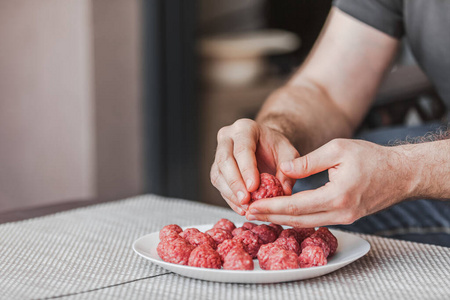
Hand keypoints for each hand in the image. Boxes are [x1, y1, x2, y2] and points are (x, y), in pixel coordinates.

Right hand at [210, 118, 298, 214]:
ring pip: (218, 174)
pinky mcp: (217, 168)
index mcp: (245, 128)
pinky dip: (229, 198)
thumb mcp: (289, 154)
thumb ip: (289, 170)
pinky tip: (241, 208)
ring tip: (245, 207)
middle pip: (224, 160)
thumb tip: (284, 191)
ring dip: (231, 193)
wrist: (266, 145)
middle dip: (235, 183)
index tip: (254, 188)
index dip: (246, 170)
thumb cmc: (276, 147)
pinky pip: (218, 184)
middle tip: (246, 200)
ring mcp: (219, 152)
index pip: (242, 149)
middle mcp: (227, 137)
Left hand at [246, 138, 412, 226]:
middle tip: (247, 213)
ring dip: (281, 219)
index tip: (251, 206)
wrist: (401, 174)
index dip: (271, 207)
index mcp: (337, 195)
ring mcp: (344, 218)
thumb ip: (309, 161)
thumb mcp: (338, 149)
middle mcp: (340, 212)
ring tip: (260, 214)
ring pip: (305, 223)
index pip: (295, 206)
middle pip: (297, 220)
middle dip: (270, 217)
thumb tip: (284, 169)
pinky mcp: (345, 217)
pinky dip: (297, 217)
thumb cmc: (372, 158)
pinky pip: (316, 220)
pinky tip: (283, 213)